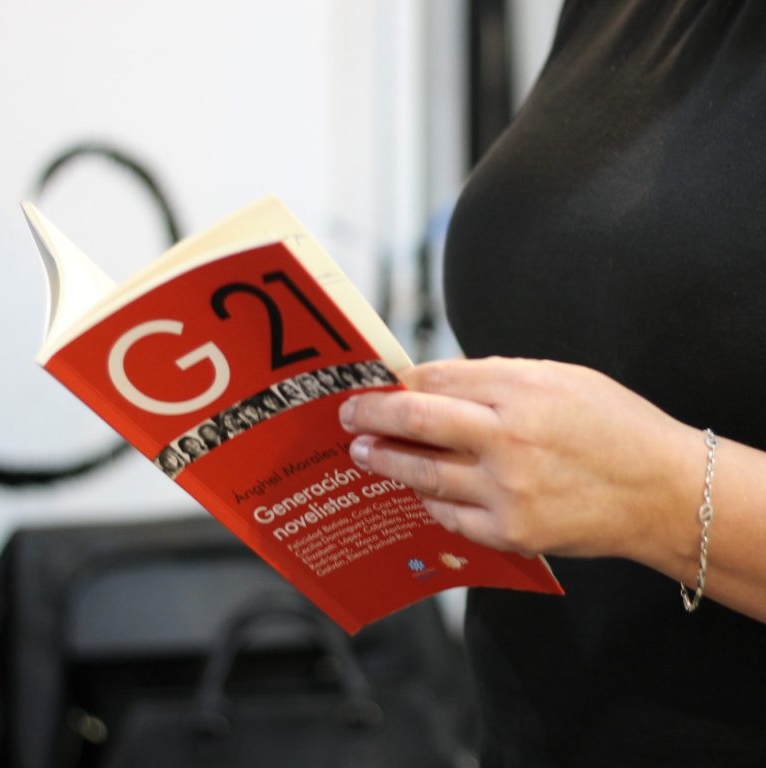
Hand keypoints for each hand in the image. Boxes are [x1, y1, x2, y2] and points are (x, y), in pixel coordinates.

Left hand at [338, 357, 702, 562]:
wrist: (661, 492)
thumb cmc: (613, 426)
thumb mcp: (560, 378)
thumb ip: (496, 378)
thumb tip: (436, 383)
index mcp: (522, 389)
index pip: (438, 378)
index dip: (401, 382)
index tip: (380, 385)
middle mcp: (508, 438)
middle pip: (417, 420)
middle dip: (372, 415)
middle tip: (347, 414)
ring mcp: (507, 490)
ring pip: (422, 472)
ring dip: (386, 461)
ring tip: (365, 453)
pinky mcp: (511, 532)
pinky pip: (448, 514)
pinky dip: (427, 498)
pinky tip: (414, 488)